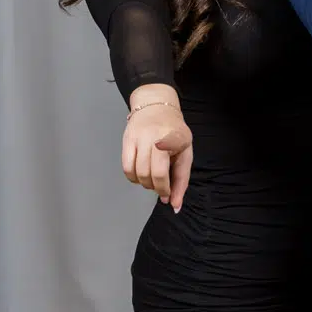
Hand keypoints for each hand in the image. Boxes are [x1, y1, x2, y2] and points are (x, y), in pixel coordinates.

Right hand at [121, 87, 193, 209]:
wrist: (156, 106)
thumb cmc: (174, 132)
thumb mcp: (185, 153)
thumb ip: (181, 180)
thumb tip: (174, 205)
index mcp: (173, 140)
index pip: (163, 172)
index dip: (165, 188)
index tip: (167, 194)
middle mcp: (154, 138)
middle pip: (148, 175)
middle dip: (155, 187)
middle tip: (160, 186)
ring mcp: (138, 138)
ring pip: (136, 173)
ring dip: (143, 183)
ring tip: (150, 179)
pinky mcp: (127, 139)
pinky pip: (125, 167)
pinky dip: (132, 177)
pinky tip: (139, 175)